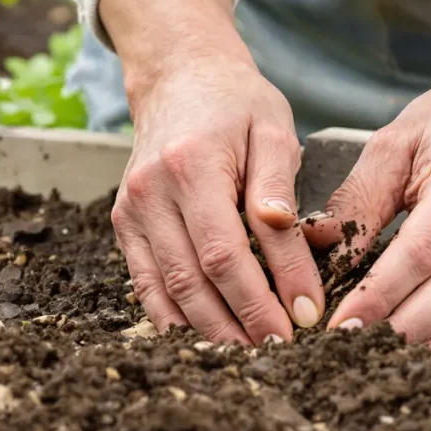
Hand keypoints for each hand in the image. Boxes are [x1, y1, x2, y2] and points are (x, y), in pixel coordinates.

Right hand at [112, 56, 324, 344]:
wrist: (179, 77)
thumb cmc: (236, 102)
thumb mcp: (272, 128)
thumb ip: (277, 182)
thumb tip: (283, 229)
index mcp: (190, 165)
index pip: (227, 249)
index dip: (264, 293)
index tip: (305, 318)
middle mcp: (150, 192)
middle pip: (194, 280)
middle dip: (241, 324)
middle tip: (282, 351)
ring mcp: (131, 210)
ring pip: (167, 291)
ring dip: (209, 330)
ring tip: (250, 354)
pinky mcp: (124, 224)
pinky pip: (146, 284)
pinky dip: (174, 317)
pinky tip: (207, 337)